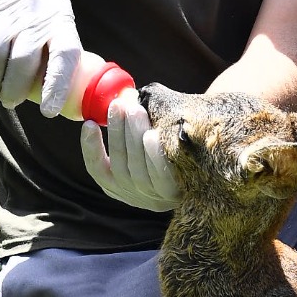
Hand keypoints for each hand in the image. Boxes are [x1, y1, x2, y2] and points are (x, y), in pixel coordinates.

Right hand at [0, 0, 80, 113]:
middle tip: (10, 100)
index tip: (48, 111)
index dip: (57, 86)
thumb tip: (62, 97)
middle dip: (14, 90)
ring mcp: (1, 8)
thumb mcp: (56, 15)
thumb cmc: (34, 1)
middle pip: (22, 61)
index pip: (64, 56)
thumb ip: (57, 49)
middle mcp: (32, 13)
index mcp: (59, 20)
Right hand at [80, 91, 178, 211]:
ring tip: (135, 110)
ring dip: (134, 137)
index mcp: (117, 185)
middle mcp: (132, 195)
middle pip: (119, 165)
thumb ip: (129, 129)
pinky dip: (154, 155)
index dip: (90, 148)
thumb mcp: (143, 146)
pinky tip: (152, 135)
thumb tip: (123, 97)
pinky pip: (160, 177)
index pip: (97, 170)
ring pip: (137, 169)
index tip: (90, 123)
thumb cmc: (167, 151)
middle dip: (117, 132)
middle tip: (119, 105)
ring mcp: (153, 199)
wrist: (206, 172)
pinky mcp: (173, 196)